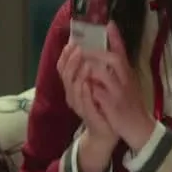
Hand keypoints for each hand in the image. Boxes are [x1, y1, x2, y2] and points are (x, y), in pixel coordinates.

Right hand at [57, 42, 116, 171]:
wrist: (109, 129)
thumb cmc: (103, 105)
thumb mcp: (100, 82)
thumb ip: (96, 65)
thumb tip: (93, 45)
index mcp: (74, 85)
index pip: (63, 67)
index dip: (65, 54)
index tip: (72, 41)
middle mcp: (72, 94)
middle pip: (64, 74)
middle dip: (70, 60)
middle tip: (78, 48)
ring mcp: (78, 104)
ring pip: (72, 86)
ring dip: (77, 73)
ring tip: (84, 61)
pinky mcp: (87, 114)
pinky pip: (82, 101)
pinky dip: (84, 91)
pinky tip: (87, 82)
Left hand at [83, 22, 155, 150]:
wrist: (139, 127)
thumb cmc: (130, 104)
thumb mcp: (127, 83)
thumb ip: (118, 70)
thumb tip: (107, 53)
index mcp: (128, 73)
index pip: (123, 52)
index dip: (116, 38)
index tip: (109, 23)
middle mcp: (125, 80)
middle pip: (114, 59)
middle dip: (96, 52)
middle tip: (82, 46)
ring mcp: (119, 93)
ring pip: (104, 75)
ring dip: (91, 68)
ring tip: (79, 63)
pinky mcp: (113, 107)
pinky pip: (98, 94)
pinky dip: (90, 88)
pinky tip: (83, 84)